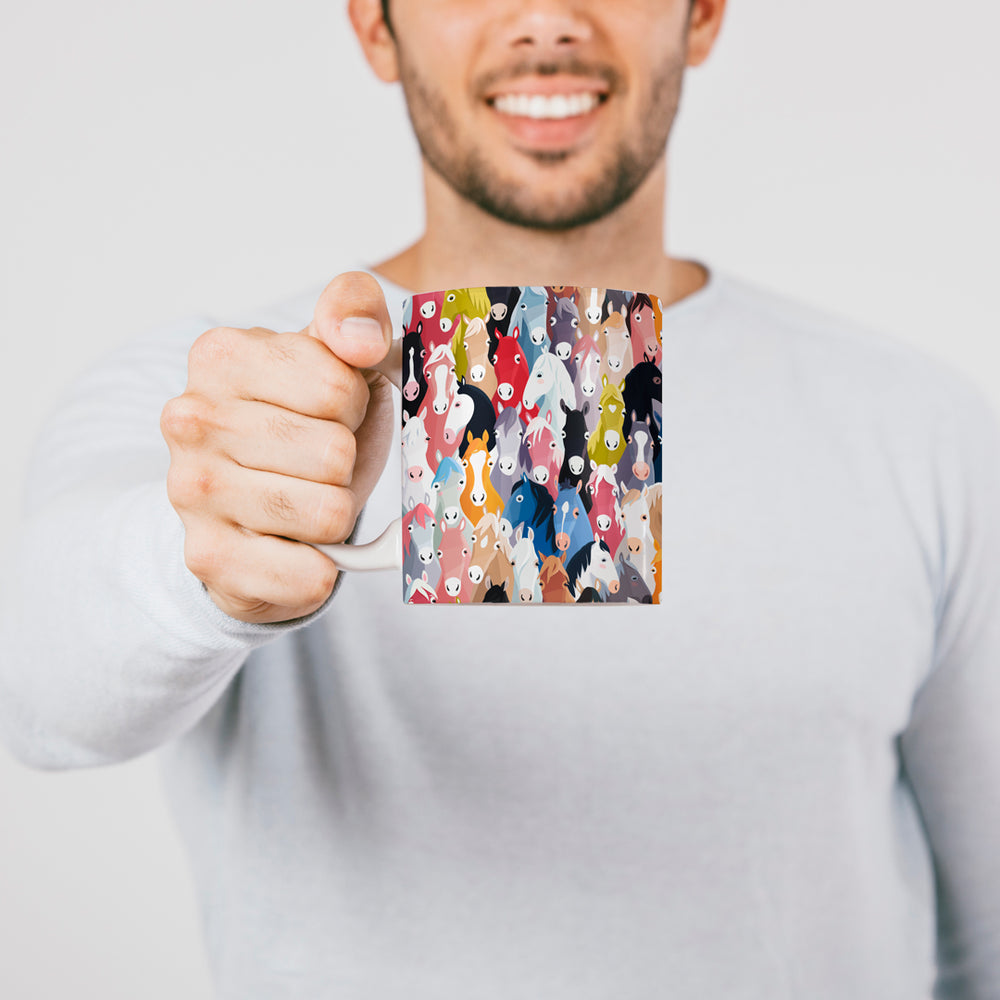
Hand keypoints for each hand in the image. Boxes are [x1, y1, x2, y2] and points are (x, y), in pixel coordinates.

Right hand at [161, 271, 398, 622]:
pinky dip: (321, 569)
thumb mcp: (335, 356)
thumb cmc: (305, 425)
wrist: (254, 509)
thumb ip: (354, 312)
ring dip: (335, 514)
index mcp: (220, 355)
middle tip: (315, 464)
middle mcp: (189, 419)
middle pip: (334, 454)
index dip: (353, 407)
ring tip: (304, 500)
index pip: (339, 387)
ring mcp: (190, 491)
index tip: (329, 411)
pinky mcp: (207, 559)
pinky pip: (310, 575)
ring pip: (329, 513)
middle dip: (344, 465)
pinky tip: (295, 548)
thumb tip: (359, 341)